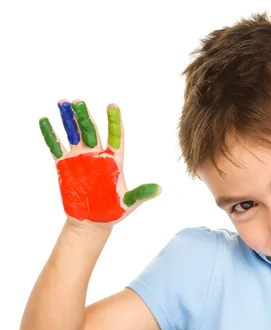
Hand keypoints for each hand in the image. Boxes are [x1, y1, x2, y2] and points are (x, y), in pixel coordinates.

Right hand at [39, 99, 160, 226]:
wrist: (93, 222)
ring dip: (68, 119)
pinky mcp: (65, 165)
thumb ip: (141, 194)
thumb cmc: (114, 211)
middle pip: (91, 131)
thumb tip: (159, 189)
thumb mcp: (129, 203)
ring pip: (74, 134)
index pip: (115, 137)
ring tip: (63, 103)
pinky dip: (50, 134)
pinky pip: (56, 147)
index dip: (114, 122)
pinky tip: (45, 120)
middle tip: (78, 102)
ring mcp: (80, 158)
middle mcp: (97, 155)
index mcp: (114, 160)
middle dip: (85, 117)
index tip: (113, 105)